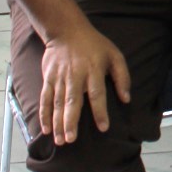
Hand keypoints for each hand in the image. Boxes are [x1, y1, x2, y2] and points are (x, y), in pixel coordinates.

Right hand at [38, 22, 130, 144]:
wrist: (67, 30)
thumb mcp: (114, 55)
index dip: (100, 111)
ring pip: (58, 103)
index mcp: (94, 70)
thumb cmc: (94, 45)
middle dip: (71, 121)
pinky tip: (46, 129)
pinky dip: (44, 114)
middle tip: (71, 139)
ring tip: (60, 140)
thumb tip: (126, 98)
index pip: (97, 94)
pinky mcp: (48, 78)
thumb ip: (122, 76)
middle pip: (73, 101)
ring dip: (57, 122)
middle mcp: (76, 75)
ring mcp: (60, 77)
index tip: (103, 127)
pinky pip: (46, 98)